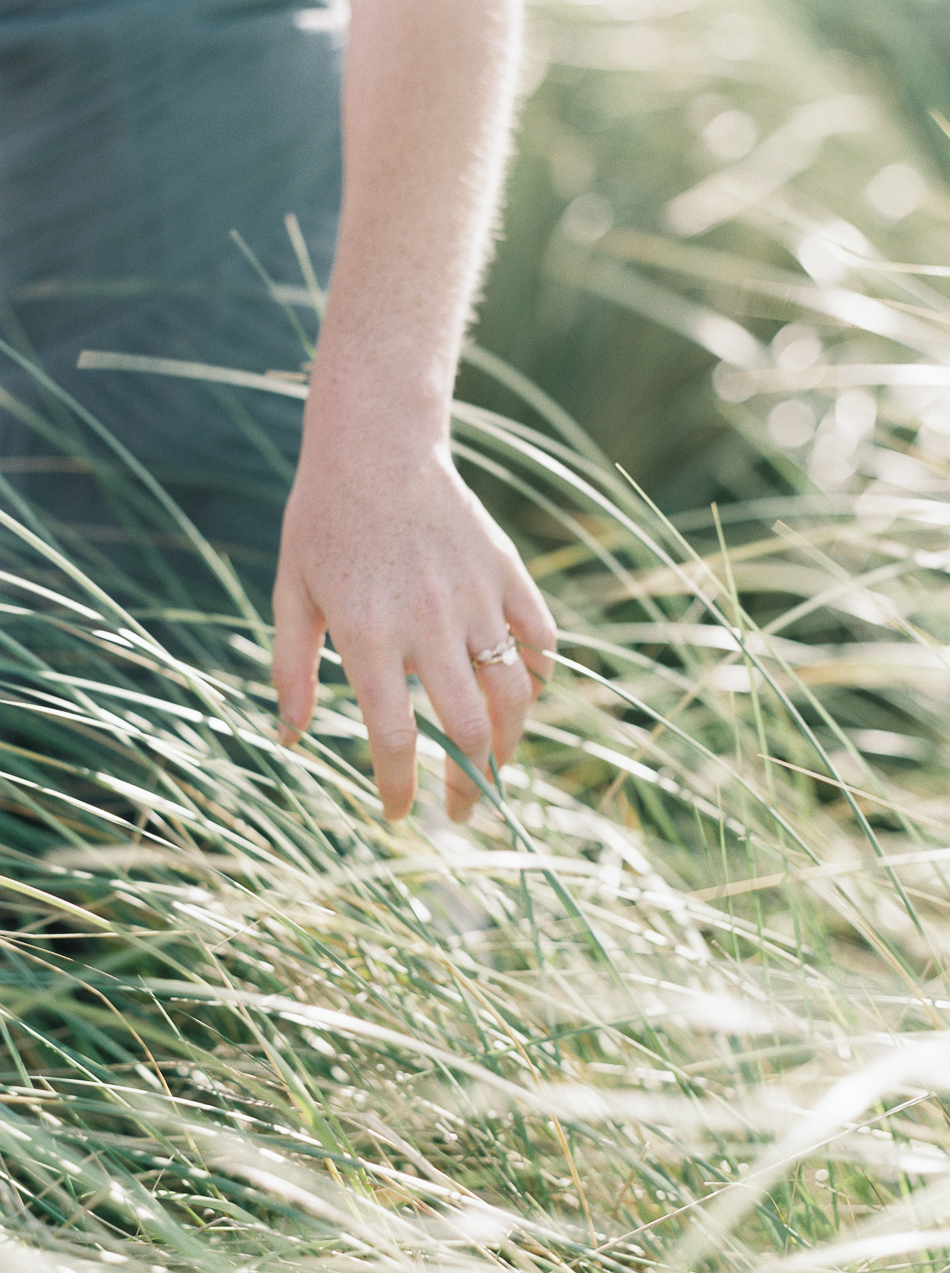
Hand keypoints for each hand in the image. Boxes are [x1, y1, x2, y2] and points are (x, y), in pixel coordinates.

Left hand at [271, 423, 556, 821]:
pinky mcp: (505, 572)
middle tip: (459, 809)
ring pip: (516, 692)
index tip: (399, 812)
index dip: (399, 788)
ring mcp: (475, 596)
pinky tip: (521, 693)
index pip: (395, 737)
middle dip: (469, 785)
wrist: (375, 444)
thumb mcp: (291, 593)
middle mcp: (428, 622)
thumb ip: (291, 669)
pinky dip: (538, 673)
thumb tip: (290, 740)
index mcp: (369, 634)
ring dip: (511, 743)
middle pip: (469, 729)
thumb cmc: (323, 521)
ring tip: (496, 764)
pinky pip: (540, 638)